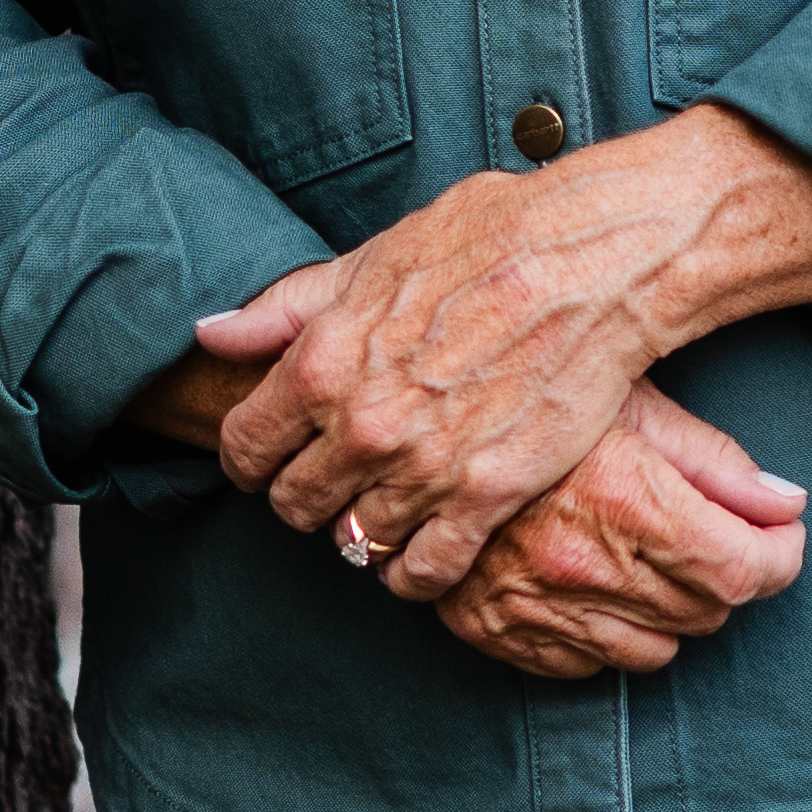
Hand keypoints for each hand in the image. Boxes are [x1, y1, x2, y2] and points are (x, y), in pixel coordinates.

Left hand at [155, 106, 811, 589]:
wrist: (599, 261)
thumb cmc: (490, 240)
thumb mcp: (373, 258)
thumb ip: (287, 308)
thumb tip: (212, 333)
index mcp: (321, 363)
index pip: (243, 450)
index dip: (254, 456)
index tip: (277, 453)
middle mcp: (362, 426)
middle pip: (294, 506)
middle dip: (307, 495)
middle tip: (340, 478)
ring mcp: (424, 468)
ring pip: (354, 543)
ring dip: (364, 530)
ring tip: (388, 505)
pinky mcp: (487, 497)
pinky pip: (424, 571)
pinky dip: (417, 570)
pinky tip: (427, 547)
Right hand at [416, 390, 811, 681]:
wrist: (418, 419)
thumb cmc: (538, 396)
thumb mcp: (635, 406)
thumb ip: (718, 464)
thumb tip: (789, 507)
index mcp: (627, 502)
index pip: (745, 572)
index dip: (780, 559)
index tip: (781, 539)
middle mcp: (582, 565)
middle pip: (706, 614)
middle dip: (728, 579)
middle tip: (719, 537)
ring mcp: (534, 606)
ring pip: (654, 652)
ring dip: (672, 614)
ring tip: (656, 560)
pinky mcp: (494, 631)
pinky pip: (587, 666)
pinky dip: (608, 636)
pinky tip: (601, 587)